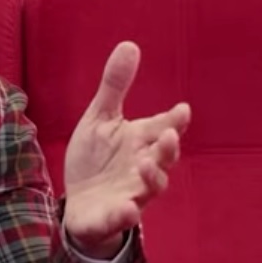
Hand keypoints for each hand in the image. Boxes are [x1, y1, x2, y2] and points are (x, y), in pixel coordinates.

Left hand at [63, 42, 190, 258]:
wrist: (79, 203)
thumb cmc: (96, 159)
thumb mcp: (100, 119)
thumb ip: (115, 86)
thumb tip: (129, 44)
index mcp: (141, 142)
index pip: (164, 128)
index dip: (174, 121)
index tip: (182, 110)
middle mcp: (143, 168)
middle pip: (164, 159)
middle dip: (168, 149)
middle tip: (169, 136)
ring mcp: (132, 194)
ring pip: (151, 188)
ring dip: (153, 177)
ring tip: (146, 165)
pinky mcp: (113, 216)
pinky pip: (122, 218)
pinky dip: (125, 215)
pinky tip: (127, 209)